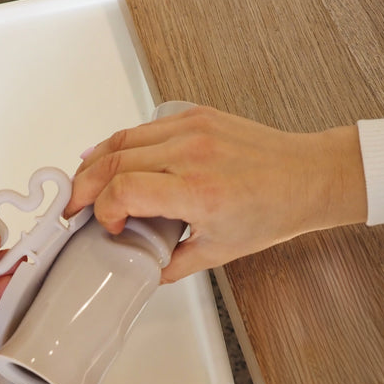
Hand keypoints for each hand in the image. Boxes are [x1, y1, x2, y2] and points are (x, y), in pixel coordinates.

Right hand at [66, 105, 367, 282]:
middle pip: (112, 160)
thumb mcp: (219, 251)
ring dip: (93, 162)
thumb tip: (140, 268)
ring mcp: (193, 128)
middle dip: (82, 186)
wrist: (310, 176)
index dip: (103, 211)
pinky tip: (109, 160)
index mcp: (199, 191)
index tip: (109, 228)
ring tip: (84, 184)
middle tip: (73, 207)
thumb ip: (170, 263)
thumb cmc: (274, 210)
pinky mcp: (195, 115)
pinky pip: (143, 128)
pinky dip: (119, 145)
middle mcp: (193, 154)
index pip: (124, 191)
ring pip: (120, 138)